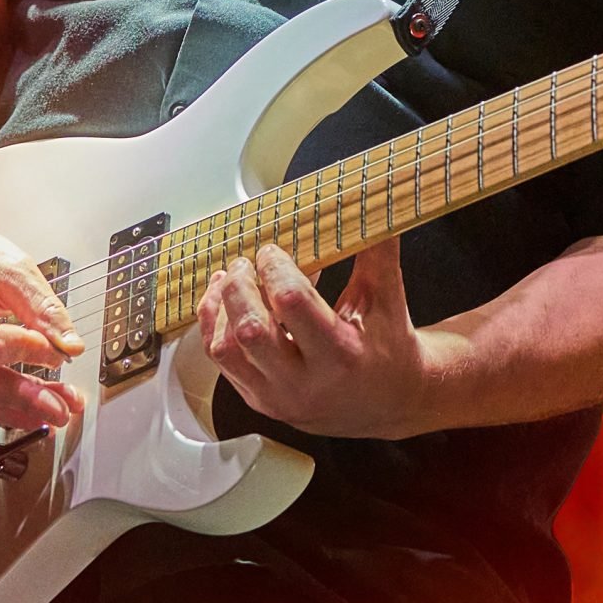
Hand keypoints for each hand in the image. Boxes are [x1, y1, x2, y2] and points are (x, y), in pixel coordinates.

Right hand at [0, 220, 85, 432]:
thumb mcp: (10, 267)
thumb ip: (42, 307)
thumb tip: (69, 344)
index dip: (27, 351)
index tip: (58, 351)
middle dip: (27, 397)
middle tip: (63, 408)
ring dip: (22, 407)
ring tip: (59, 411)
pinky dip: (7, 404)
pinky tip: (33, 412)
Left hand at [198, 240, 438, 439]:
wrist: (388, 401)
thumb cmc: (388, 347)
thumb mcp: (388, 299)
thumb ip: (377, 250)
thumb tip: (374, 201)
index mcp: (342, 354)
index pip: (292, 303)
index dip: (275, 269)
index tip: (272, 252)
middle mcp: (306, 382)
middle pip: (251, 330)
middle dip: (241, 287)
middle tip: (247, 264)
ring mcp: (278, 396)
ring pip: (225, 349)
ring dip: (221, 306)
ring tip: (230, 279)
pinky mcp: (259, 400)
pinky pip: (221, 363)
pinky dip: (214, 326)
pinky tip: (224, 301)